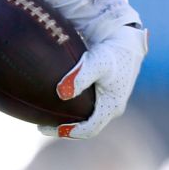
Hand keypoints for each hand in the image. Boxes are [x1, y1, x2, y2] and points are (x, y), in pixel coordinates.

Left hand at [40, 24, 146, 138]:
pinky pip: (87, 106)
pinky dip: (71, 108)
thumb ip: (80, 77)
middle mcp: (112, 106)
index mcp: (112, 105)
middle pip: (87, 126)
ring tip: (45, 117)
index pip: (89, 129)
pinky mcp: (105, 91)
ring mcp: (109, 99)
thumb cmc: (112, 50)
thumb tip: (61, 94)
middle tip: (41, 126)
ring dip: (68, 120)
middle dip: (64, 129)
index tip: (46, 129)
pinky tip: (54, 100)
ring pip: (87, 117)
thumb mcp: (97, 62)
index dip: (68, 132)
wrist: (126, 37)